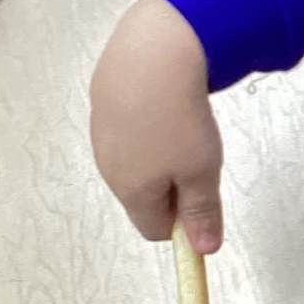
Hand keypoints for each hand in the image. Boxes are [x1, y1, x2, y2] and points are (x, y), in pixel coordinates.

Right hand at [90, 0, 224, 249]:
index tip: (203, 195)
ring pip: (133, 158)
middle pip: (142, 194)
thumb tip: (204, 251)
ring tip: (180, 120)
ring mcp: (100, 132)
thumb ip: (202, 213)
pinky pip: (126, 125)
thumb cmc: (181, 120)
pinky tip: (161, 97)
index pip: (154, 230)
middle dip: (171, 184)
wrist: (154, 51)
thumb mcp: (202, 172)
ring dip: (157, 151)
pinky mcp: (100, 98)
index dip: (182, 221)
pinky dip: (145, 119)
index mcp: (131, 191)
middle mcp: (108, 167)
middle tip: (196, 154)